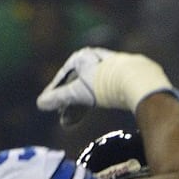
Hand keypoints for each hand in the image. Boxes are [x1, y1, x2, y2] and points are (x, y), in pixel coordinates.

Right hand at [36, 47, 178, 118]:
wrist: (139, 81)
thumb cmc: (104, 84)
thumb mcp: (78, 92)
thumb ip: (59, 98)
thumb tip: (40, 104)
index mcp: (83, 57)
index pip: (64, 76)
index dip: (55, 92)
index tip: (49, 105)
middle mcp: (97, 58)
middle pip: (78, 83)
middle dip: (69, 103)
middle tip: (64, 120)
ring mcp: (113, 66)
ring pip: (93, 88)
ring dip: (83, 105)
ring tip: (75, 121)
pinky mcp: (127, 76)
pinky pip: (108, 90)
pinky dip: (100, 102)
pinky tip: (98, 113)